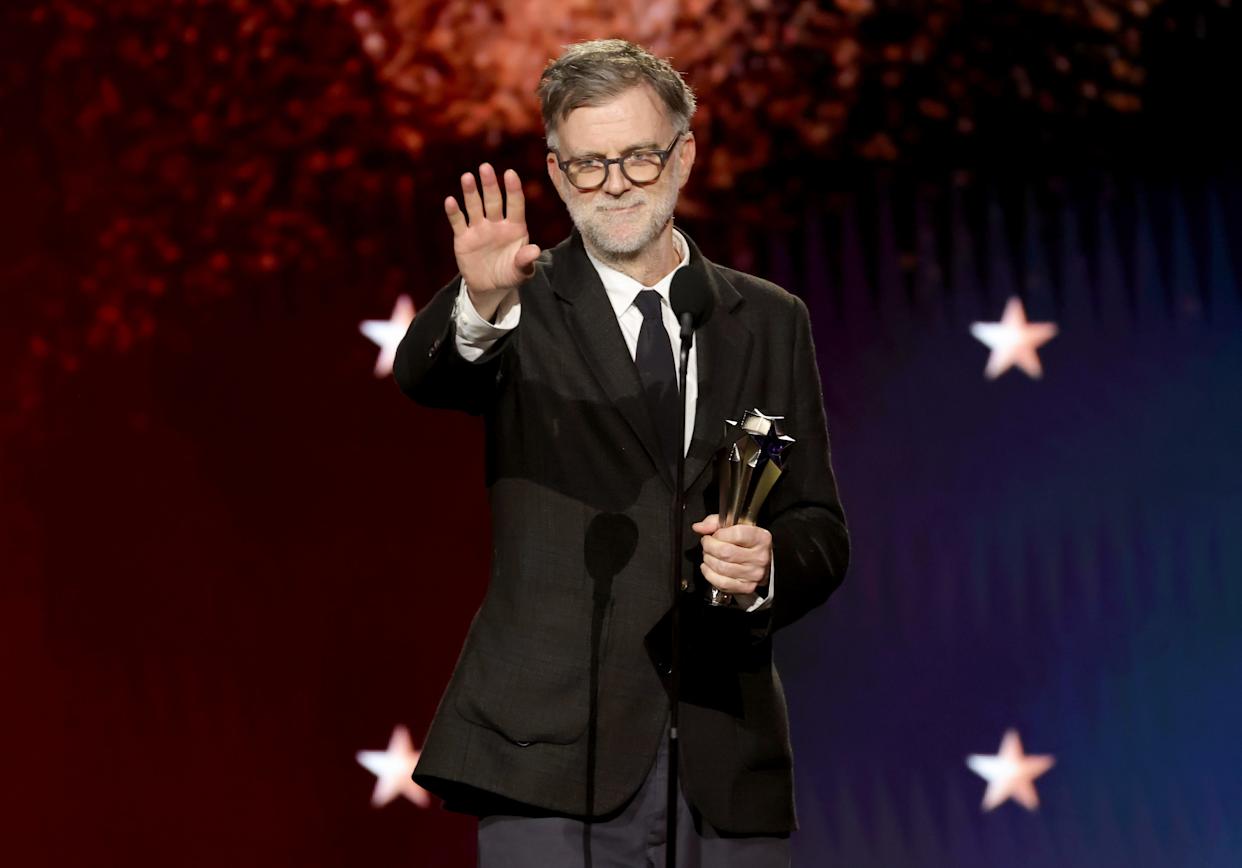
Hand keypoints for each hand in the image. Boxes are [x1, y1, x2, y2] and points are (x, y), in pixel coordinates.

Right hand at [445, 163, 540, 320]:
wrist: (490, 287)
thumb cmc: (510, 275)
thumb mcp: (521, 272)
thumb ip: (526, 261)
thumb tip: (535, 251)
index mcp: (515, 227)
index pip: (516, 205)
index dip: (513, 189)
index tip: (510, 173)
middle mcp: (497, 223)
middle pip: (493, 200)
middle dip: (489, 184)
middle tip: (485, 167)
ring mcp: (479, 229)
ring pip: (475, 206)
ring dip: (471, 192)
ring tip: (467, 177)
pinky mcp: (463, 237)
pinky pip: (458, 222)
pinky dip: (454, 212)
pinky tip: (450, 201)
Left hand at [691, 514, 771, 596]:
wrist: (761, 562)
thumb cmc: (746, 543)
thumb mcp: (735, 526)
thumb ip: (715, 523)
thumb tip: (699, 527)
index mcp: (760, 538)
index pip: (737, 534)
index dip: (719, 534)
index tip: (714, 534)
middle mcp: (760, 557)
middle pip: (725, 552)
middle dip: (709, 547)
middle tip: (707, 544)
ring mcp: (754, 574)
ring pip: (721, 567)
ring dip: (708, 560)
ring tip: (708, 555)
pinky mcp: (746, 587)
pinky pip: (721, 582)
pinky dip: (709, 574)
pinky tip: (709, 567)